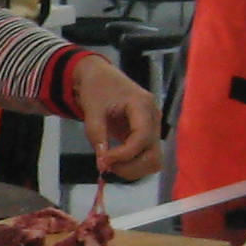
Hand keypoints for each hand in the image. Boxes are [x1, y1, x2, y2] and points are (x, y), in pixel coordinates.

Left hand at [70, 54, 162, 180]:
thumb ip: (96, 135)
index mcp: (142, 104)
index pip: (142, 136)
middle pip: (153, 154)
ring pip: (153, 161)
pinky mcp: (148, 136)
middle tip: (106, 164)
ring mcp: (153, 128)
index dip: (125, 154)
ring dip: (132, 169)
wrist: (100, 76)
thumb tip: (102, 163)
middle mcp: (154, 117)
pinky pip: (147, 158)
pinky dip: (132, 165)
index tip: (104, 161)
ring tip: (110, 163)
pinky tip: (116, 160)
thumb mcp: (91, 109)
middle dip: (130, 166)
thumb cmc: (97, 87)